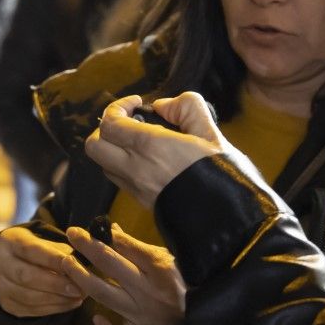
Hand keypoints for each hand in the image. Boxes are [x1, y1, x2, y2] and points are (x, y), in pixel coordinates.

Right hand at [0, 225, 84, 317]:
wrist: (17, 263)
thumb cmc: (39, 250)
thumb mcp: (47, 242)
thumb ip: (62, 252)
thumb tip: (79, 268)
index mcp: (9, 241)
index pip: (29, 250)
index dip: (52, 259)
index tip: (74, 266)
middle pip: (24, 276)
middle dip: (54, 284)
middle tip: (78, 289)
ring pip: (27, 297)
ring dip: (56, 299)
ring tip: (78, 297)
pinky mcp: (6, 303)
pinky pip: (30, 310)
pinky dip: (53, 308)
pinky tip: (70, 303)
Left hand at [62, 223, 184, 324]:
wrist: (205, 316)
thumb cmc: (183, 282)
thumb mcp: (166, 258)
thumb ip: (137, 246)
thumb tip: (111, 229)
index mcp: (161, 268)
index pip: (127, 247)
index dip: (104, 235)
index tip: (86, 228)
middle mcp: (150, 290)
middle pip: (112, 265)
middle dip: (88, 247)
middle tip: (72, 234)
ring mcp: (143, 313)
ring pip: (106, 295)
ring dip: (82, 278)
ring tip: (68, 263)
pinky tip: (96, 318)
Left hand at [85, 93, 223, 208]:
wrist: (230, 222)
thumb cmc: (224, 174)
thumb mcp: (211, 133)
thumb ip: (187, 108)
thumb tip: (163, 105)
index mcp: (150, 146)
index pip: (110, 123)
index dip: (117, 107)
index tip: (137, 102)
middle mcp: (135, 168)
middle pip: (94, 146)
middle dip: (106, 129)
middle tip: (130, 122)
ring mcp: (136, 188)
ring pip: (103, 164)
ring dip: (113, 149)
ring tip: (138, 142)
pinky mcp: (142, 203)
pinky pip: (119, 180)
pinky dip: (123, 166)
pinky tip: (147, 161)